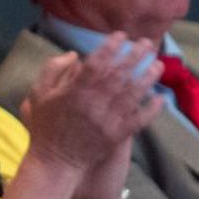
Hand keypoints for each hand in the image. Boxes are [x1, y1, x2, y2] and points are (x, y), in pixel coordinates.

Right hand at [19, 35, 159, 181]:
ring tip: (158, 64)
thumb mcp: (37, 95)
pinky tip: (160, 98)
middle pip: (120, 74)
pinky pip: (140, 119)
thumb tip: (74, 55)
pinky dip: (152, 108)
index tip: (121, 36)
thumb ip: (52, 70)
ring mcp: (108, 120)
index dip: (111, 47)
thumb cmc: (46, 126)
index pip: (97, 63)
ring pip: (134, 93)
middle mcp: (93, 104)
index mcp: (73, 92)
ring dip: (148, 77)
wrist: (55, 162)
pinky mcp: (118, 135)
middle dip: (136, 55)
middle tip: (147, 43)